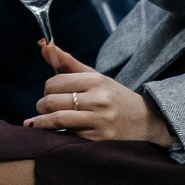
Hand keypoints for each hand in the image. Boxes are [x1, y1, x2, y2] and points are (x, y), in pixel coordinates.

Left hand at [24, 39, 173, 144]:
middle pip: (52, 101)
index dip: (48, 88)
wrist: (144, 119)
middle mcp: (98, 100)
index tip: (51, 92)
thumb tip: (43, 44)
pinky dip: (56, 134)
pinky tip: (54, 133)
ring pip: (58, 120)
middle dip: (42, 105)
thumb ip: (67, 62)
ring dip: (42, 122)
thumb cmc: (113, 96)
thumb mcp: (94, 76)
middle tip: (44, 108)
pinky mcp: (99, 139)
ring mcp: (99, 121)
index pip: (55, 82)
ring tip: (39, 122)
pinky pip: (68, 136)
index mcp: (96, 81)